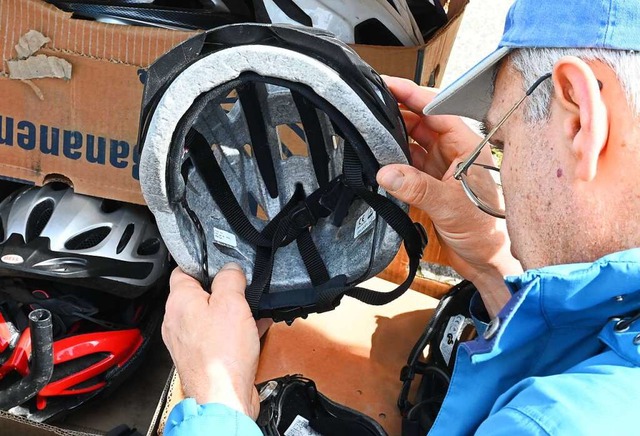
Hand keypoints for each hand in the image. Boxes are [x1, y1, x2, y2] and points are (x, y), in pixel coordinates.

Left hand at [162, 264, 270, 419]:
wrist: (223, 398)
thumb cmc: (222, 356)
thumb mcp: (232, 302)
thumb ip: (230, 278)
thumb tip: (231, 268)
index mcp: (179, 302)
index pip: (182, 271)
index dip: (202, 263)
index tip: (220, 263)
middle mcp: (177, 321)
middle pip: (199, 294)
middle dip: (222, 290)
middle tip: (240, 289)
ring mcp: (188, 341)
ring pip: (210, 316)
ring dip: (231, 312)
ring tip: (250, 310)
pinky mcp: (201, 357)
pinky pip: (218, 336)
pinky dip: (234, 331)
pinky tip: (254, 330)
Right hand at [377, 76, 522, 315]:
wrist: (489, 261)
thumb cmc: (487, 231)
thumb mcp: (451, 205)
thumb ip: (417, 187)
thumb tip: (386, 172)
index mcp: (467, 146)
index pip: (437, 110)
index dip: (413, 95)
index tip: (388, 84)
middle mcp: (454, 153)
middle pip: (422, 123)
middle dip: (397, 113)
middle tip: (368, 106)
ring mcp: (443, 170)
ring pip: (413, 144)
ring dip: (393, 138)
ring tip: (368, 130)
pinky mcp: (432, 187)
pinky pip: (409, 167)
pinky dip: (393, 163)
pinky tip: (378, 160)